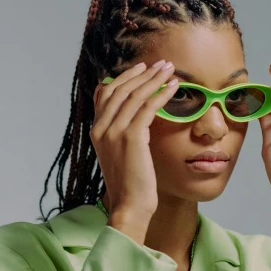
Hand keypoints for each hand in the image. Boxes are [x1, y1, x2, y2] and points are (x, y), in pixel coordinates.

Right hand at [91, 60, 178, 219]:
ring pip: (135, 95)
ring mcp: (114, 132)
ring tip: (170, 70)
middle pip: (121, 89)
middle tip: (161, 64)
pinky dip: (161, 94)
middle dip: (142, 73)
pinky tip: (173, 87)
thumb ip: (123, 135)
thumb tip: (139, 120)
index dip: (125, 78)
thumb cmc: (130, 185)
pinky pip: (147, 107)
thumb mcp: (120, 155)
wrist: (129, 206)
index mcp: (96, 131)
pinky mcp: (131, 137)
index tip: (142, 68)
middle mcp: (101, 128)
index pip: (107, 94)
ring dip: (154, 79)